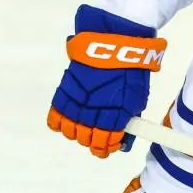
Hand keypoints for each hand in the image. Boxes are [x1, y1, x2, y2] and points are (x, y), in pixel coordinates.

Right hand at [47, 5, 165, 157]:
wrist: (111, 43)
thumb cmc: (130, 70)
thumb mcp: (137, 97)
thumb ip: (128, 118)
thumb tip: (122, 135)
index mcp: (115, 115)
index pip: (106, 143)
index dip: (106, 148)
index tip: (107, 148)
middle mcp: (94, 113)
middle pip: (86, 140)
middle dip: (92, 142)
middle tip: (96, 137)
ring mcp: (77, 104)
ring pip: (70, 132)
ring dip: (76, 133)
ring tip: (82, 128)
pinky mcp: (64, 93)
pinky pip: (55, 117)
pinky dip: (59, 123)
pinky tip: (66, 121)